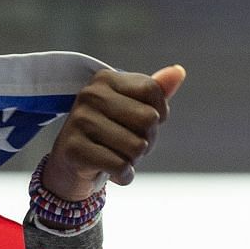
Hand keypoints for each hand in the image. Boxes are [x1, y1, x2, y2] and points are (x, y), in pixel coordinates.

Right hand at [40, 64, 185, 201]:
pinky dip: (124, 176)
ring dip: (133, 160)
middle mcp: (90, 95)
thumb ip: (155, 92)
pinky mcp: (74, 149)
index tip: (142, 125)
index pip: (152, 91)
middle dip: (147, 140)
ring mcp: (80, 121)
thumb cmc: (107, 136)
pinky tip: (111, 172)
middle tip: (128, 146)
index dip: (159, 114)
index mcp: (105, 79)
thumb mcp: (131, 110)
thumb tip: (179, 72)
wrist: (70, 168)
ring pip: (137, 146)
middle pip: (148, 119)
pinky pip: (120, 166)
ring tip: (116, 157)